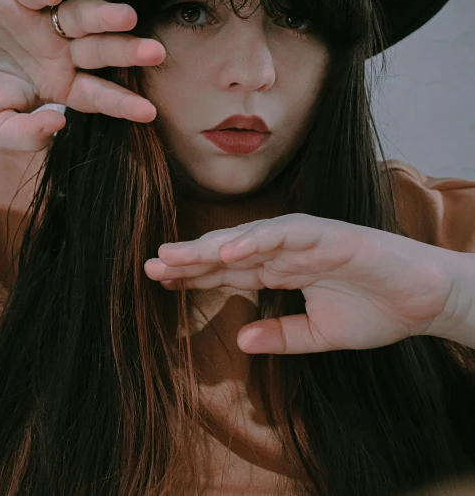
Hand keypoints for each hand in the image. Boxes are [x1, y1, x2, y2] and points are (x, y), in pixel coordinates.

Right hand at [0, 0, 164, 151]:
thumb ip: (26, 136)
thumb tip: (58, 126)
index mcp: (61, 86)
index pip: (99, 94)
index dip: (122, 102)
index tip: (149, 112)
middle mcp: (61, 52)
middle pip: (102, 51)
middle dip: (128, 51)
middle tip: (156, 52)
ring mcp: (42, 24)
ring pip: (81, 17)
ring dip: (103, 16)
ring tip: (127, 17)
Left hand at [144, 214, 453, 353]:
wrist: (424, 301)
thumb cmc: (376, 311)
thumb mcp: (319, 336)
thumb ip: (280, 335)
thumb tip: (239, 341)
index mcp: (281, 270)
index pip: (228, 271)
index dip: (194, 276)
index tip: (159, 282)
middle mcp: (286, 250)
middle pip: (228, 252)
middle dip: (189, 259)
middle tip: (150, 265)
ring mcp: (304, 239)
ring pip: (247, 238)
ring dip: (211, 246)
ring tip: (174, 256)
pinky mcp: (327, 234)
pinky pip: (285, 235)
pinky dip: (256, 240)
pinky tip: (227, 250)